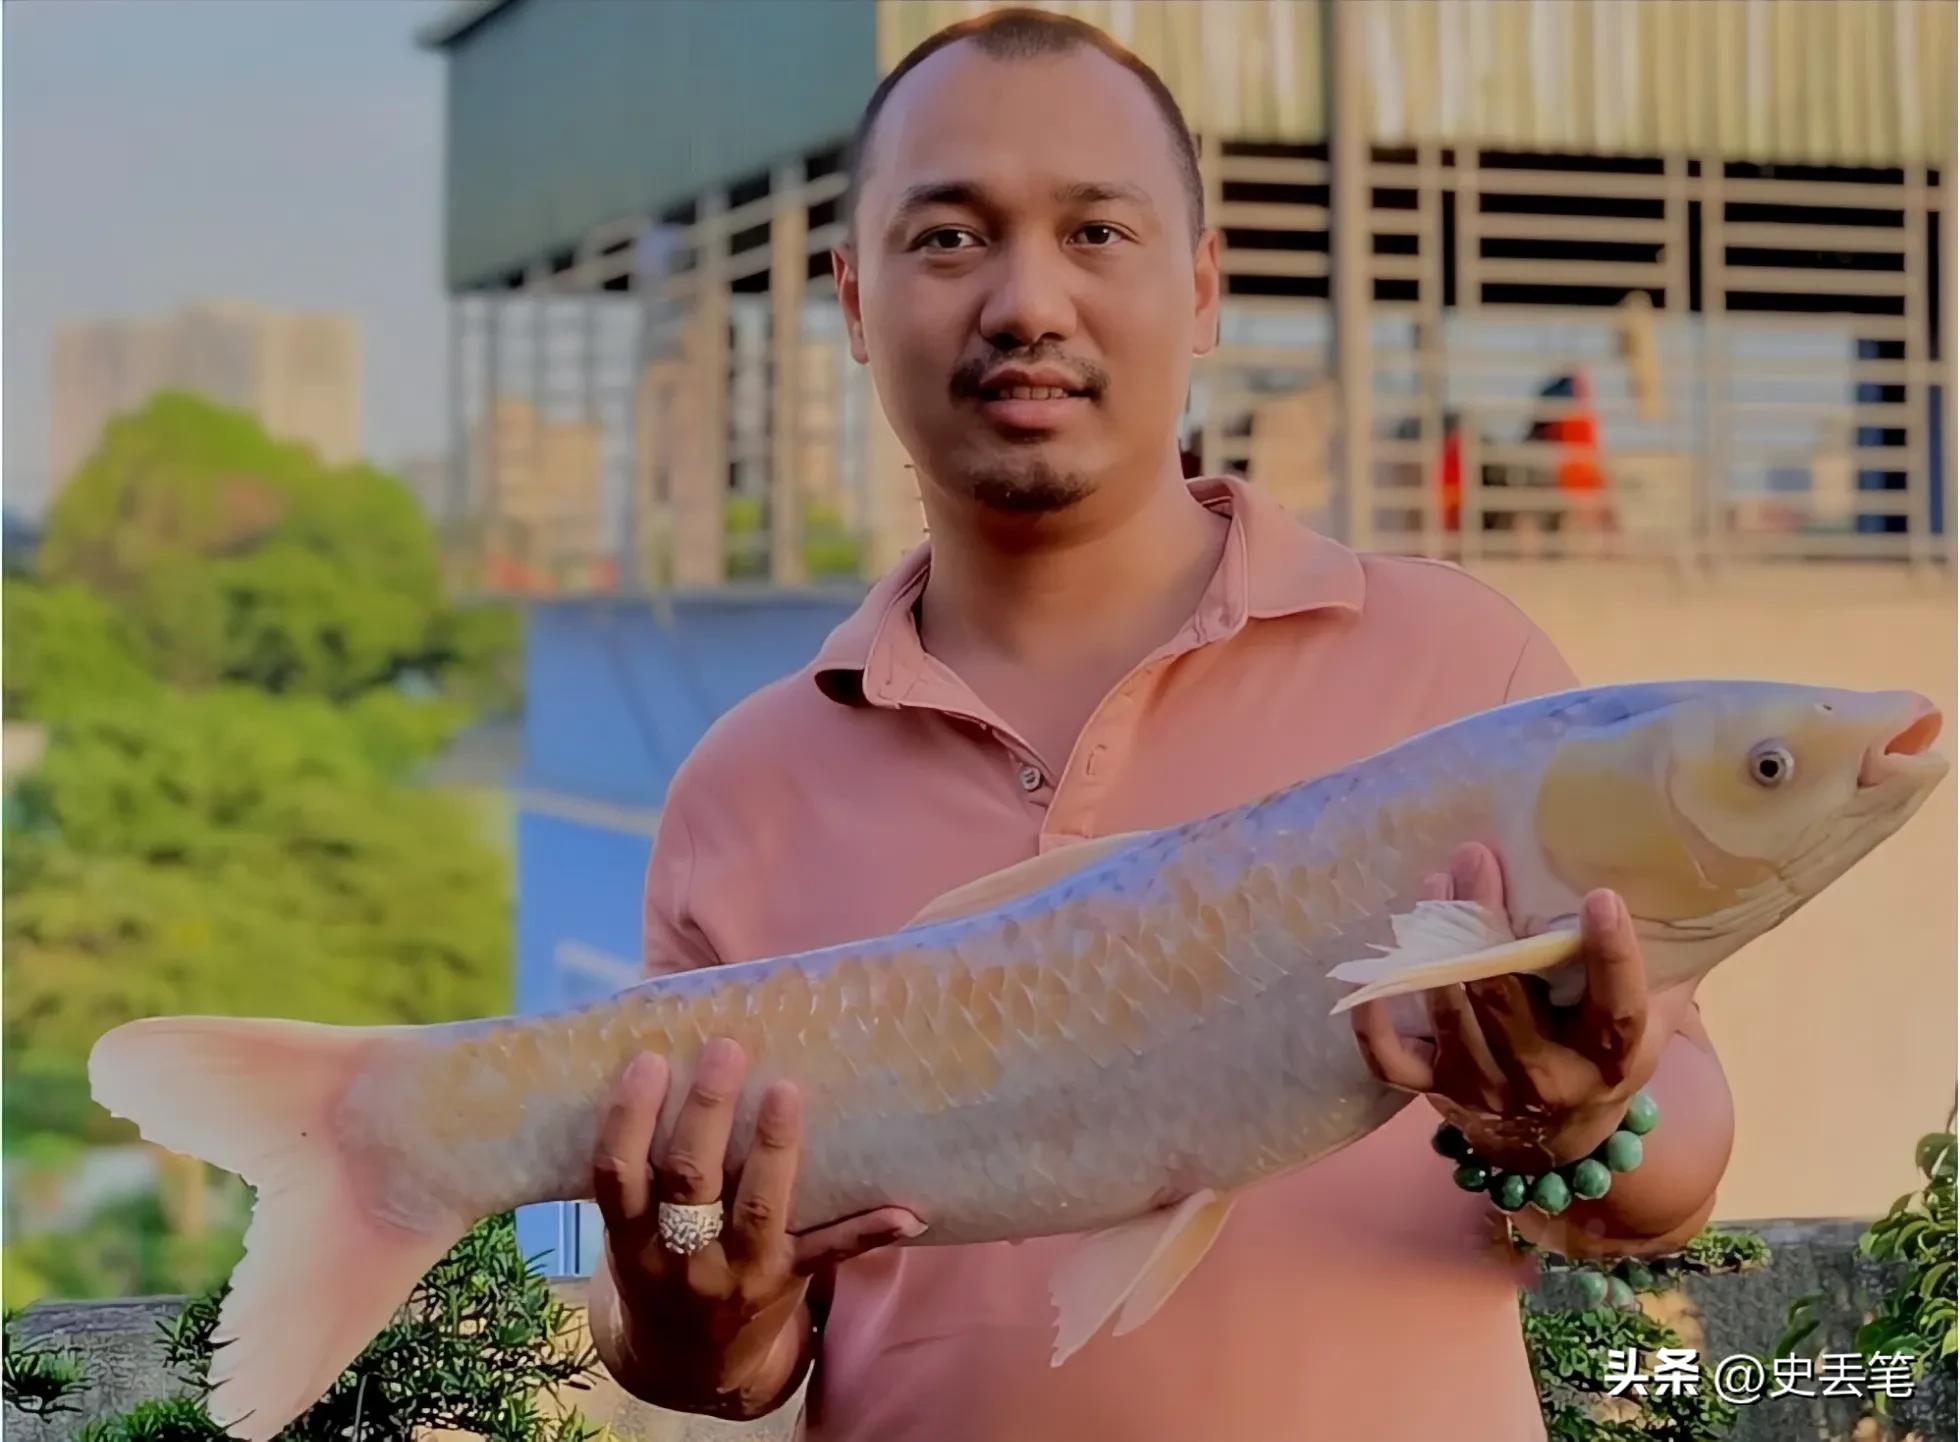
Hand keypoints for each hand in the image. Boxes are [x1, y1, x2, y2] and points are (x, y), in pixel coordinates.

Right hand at [591, 1037, 924, 1413]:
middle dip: (707, 1113)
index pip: (616, 1174)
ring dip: (775, 1149)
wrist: (686, 1365)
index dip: (629, 1118)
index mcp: (630, 1236)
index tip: (650, 1059)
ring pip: (757, 1209)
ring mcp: (737, 1275)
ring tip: (788, 1090)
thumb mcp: (630, 1222)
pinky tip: (910, 1211)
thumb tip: (663, 1039)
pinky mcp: (787, 1283)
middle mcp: (679, 1259)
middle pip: (689, 1180)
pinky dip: (870, 1231)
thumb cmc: (657, 1258)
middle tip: (728, 1048)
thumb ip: (645, 1156)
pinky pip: (830, 1254)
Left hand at [1349, 843, 1694, 1172]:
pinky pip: (1392, 1061)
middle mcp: (1549, 1079)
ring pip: (1452, 1014)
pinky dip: (1374, 1025)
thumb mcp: (1648, 1013)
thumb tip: (1674, 876)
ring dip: (1435, 946)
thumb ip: (1659, 958)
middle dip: (1487, 921)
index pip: (1617, 1008)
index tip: (1601, 897)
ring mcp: (1486, 1087)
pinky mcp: (1437, 1089)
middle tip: (1477, 857)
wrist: (1558, 1139)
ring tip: (1436, 882)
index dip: (1611, 956)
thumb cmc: (1601, 1047)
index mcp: (1613, 1058)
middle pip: (1509, 996)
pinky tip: (1367, 982)